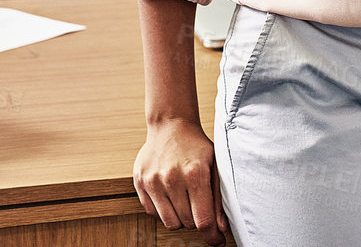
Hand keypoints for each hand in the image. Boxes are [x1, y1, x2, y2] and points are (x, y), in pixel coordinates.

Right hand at [132, 117, 230, 243]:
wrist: (170, 125)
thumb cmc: (196, 147)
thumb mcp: (214, 166)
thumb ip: (218, 198)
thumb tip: (220, 228)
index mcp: (195, 174)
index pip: (203, 220)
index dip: (211, 236)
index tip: (217, 241)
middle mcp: (172, 178)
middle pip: (187, 223)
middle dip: (196, 221)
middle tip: (199, 206)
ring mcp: (153, 181)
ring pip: (169, 222)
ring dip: (180, 218)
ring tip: (184, 200)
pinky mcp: (140, 182)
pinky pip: (152, 213)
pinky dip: (164, 210)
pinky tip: (170, 194)